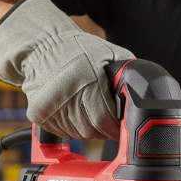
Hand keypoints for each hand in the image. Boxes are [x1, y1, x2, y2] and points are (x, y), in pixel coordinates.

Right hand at [0, 0, 133, 138]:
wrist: (41, 46)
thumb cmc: (78, 49)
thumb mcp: (110, 53)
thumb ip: (128, 75)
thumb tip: (142, 98)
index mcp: (87, 75)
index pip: (105, 118)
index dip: (116, 126)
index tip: (121, 125)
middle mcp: (66, 91)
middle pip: (93, 130)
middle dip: (105, 128)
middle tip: (108, 117)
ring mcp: (50, 105)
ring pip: (79, 134)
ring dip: (88, 128)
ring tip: (88, 109)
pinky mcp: (38, 114)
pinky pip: (63, 132)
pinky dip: (72, 127)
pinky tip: (73, 110)